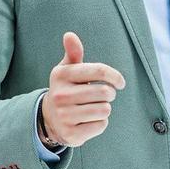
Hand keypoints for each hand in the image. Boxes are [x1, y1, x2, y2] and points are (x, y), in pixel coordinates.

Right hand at [42, 32, 125, 147]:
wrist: (49, 119)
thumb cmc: (66, 89)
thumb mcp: (67, 70)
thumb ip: (73, 53)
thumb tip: (69, 35)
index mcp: (61, 75)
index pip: (98, 70)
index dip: (115, 76)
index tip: (120, 82)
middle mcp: (60, 95)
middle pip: (105, 92)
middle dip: (110, 94)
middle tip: (103, 96)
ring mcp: (64, 116)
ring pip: (105, 110)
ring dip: (105, 109)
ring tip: (94, 108)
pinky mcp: (71, 134)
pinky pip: (101, 125)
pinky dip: (100, 123)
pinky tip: (89, 121)